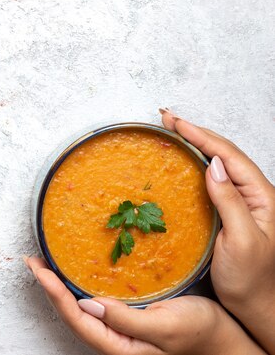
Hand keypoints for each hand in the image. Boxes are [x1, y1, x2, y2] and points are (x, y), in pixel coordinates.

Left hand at [25, 256, 264, 354]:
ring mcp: (118, 331)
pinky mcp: (125, 320)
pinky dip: (76, 287)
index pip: (77, 319)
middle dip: (49, 288)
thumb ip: (127, 320)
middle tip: (34, 261)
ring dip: (59, 287)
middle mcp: (115, 341)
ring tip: (44, 266)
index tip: (39, 271)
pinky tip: (73, 275)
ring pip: (79, 310)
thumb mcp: (167, 325)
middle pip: (71, 315)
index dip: (55, 294)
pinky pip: (92, 305)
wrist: (224, 338)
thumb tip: (90, 306)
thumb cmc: (200, 332)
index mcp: (121, 347)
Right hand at [160, 110, 274, 352]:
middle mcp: (254, 196)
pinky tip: (182, 164)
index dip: (200, 135)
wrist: (259, 309)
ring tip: (172, 132)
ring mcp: (242, 204)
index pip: (229, 155)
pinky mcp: (229, 215)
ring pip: (218, 164)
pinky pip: (212, 182)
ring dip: (195, 145)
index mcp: (262, 198)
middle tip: (166, 119)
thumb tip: (216, 165)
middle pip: (224, 153)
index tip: (175, 122)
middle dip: (195, 132)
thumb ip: (231, 202)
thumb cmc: (253, 282)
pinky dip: (194, 166)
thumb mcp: (242, 241)